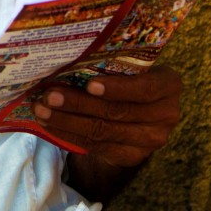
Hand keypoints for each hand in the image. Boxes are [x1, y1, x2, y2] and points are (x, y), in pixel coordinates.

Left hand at [33, 65, 182, 167]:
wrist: (138, 110)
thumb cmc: (128, 76)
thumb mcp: (130, 66)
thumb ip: (112, 62)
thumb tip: (66, 55)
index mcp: (169, 85)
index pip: (145, 89)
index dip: (117, 88)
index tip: (89, 84)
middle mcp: (166, 114)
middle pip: (117, 112)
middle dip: (78, 104)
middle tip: (49, 96)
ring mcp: (151, 139)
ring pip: (103, 131)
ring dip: (67, 121)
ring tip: (41, 111)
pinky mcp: (133, 156)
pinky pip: (97, 147)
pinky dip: (70, 135)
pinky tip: (50, 125)